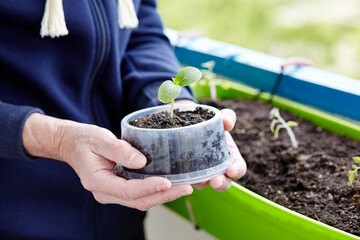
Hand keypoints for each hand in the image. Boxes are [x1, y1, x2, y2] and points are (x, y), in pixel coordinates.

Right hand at [22, 113, 192, 210]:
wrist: (74, 144)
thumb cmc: (85, 140)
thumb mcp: (99, 139)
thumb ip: (118, 150)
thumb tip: (141, 162)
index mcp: (97, 182)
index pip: (128, 191)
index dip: (149, 188)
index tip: (168, 182)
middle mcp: (106, 193)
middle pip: (139, 201)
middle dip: (164, 196)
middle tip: (186, 188)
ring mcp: (113, 193)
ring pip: (141, 201)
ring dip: (164, 196)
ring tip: (184, 187)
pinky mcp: (121, 188)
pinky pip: (140, 194)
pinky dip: (156, 191)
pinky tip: (171, 184)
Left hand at [174, 100, 246, 190]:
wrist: (187, 123)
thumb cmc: (208, 123)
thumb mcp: (218, 118)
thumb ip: (227, 117)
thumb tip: (227, 121)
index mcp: (230, 158)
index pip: (238, 168)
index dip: (237, 171)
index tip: (231, 171)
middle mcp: (217, 169)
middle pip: (224, 183)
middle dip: (220, 184)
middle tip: (214, 182)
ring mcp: (202, 173)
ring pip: (203, 184)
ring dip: (201, 183)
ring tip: (196, 178)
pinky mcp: (187, 174)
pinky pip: (186, 181)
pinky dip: (184, 180)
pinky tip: (180, 177)